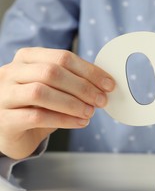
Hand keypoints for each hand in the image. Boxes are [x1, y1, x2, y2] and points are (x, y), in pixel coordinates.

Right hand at [0, 47, 114, 159]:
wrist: (13, 133)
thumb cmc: (37, 107)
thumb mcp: (54, 88)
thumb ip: (73, 81)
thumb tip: (105, 84)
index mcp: (27, 58)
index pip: (62, 57)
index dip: (89, 71)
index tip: (109, 85)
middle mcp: (11, 73)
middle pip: (51, 72)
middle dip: (83, 87)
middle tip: (102, 100)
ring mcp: (4, 95)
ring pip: (41, 92)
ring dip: (72, 103)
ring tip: (90, 112)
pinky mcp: (5, 120)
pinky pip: (37, 117)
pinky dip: (64, 120)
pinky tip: (80, 122)